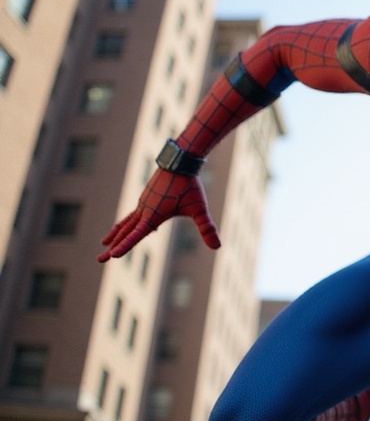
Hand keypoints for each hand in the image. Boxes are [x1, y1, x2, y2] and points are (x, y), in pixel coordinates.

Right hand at [98, 169, 219, 261]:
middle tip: (100, 260)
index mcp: (153, 215)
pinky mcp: (146, 197)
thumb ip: (207, 228)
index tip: (112, 256)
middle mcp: (144, 210)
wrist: (179, 161)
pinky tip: (128, 226)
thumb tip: (217, 247)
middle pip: (125, 231)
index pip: (137, 235)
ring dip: (115, 233)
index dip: (125, 246)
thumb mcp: (199, 208)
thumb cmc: (189, 185)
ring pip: (126, 221)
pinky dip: (126, 222)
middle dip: (113, 246)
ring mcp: (143, 202)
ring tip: (105, 242)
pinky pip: (133, 213)